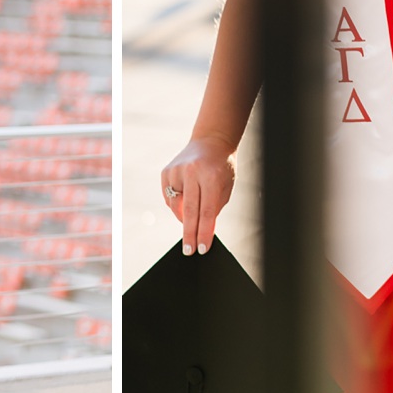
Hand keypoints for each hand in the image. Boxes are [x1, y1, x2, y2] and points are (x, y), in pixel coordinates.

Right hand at [161, 136, 234, 255]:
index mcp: (210, 176)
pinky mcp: (166, 172)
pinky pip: (169, 199)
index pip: (207, 212)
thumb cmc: (222, 167)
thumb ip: (214, 208)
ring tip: (194, 212)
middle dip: (190, 234)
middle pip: (189, 212)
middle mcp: (191, 172)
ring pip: (176, 207)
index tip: (202, 249)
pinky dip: (177, 205)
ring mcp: (176, 171)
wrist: (211, 141)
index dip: (205, 233)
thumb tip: (202, 231)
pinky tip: (186, 198)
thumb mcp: (226, 187)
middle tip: (189, 251)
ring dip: (185, 217)